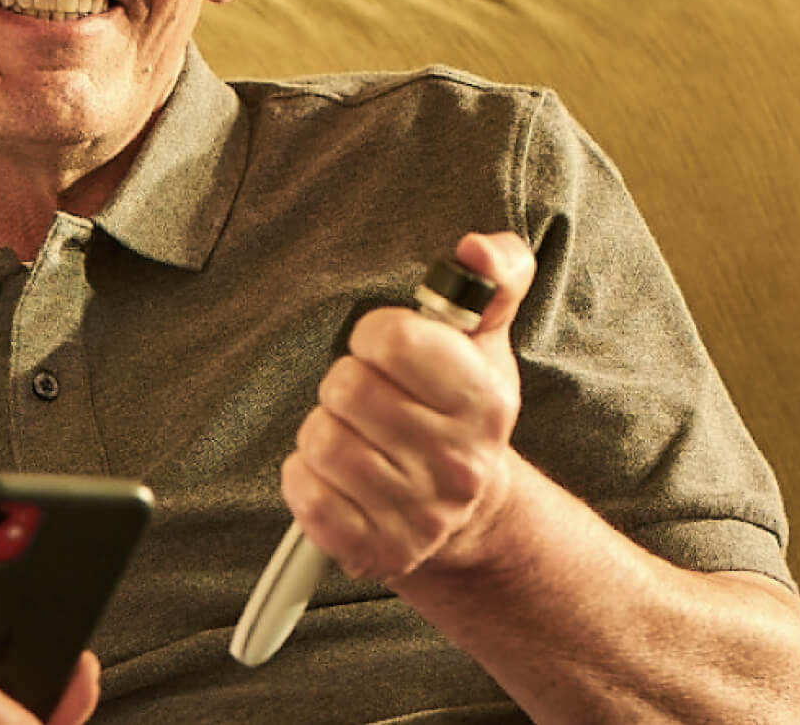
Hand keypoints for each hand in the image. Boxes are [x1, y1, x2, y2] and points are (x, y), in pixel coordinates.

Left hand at [280, 230, 537, 582]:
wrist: (471, 513)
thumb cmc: (462, 412)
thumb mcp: (487, 338)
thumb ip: (494, 275)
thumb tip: (475, 250)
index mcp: (486, 400)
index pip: (391, 340)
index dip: (376, 335)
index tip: (389, 352)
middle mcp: (458, 463)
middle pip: (345, 387)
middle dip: (346, 385)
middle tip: (371, 400)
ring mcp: (418, 513)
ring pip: (321, 440)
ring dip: (324, 431)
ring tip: (357, 437)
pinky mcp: (376, 549)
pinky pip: (305, 494)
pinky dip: (307, 478)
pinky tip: (339, 477)